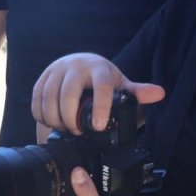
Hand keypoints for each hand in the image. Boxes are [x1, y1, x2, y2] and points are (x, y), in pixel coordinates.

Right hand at [31, 53, 165, 134]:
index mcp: (98, 68)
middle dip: (71, 118)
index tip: (98, 126)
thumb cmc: (101, 78)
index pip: (101, 86)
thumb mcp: (119, 84)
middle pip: (68, 93)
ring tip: (64, 129)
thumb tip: (159, 93)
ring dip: (55, 118)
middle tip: (77, 132)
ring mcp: (56, 70)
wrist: (78, 64)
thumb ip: (136, 92)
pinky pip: (36, 98)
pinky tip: (51, 122)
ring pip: (49, 97)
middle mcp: (75, 66)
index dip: (100, 107)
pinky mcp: (42, 77)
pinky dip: (41, 114)